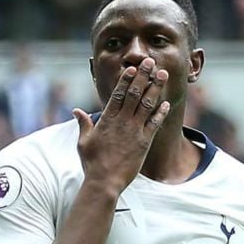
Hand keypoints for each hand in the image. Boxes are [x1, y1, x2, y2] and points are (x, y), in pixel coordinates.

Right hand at [72, 57, 169, 193]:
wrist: (104, 181)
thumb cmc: (92, 163)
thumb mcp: (83, 142)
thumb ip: (83, 124)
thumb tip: (76, 111)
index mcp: (107, 120)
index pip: (117, 94)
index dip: (126, 80)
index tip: (132, 68)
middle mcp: (122, 122)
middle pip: (134, 94)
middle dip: (143, 76)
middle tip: (150, 62)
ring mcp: (134, 131)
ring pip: (147, 104)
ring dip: (156, 88)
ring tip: (162, 75)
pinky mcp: (144, 142)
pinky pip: (155, 124)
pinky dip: (161, 113)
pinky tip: (167, 103)